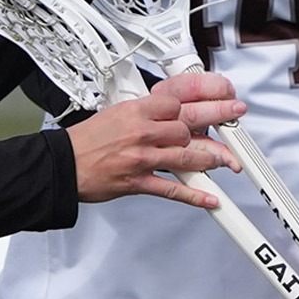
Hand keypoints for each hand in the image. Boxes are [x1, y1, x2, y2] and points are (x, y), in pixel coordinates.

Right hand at [66, 71, 244, 208]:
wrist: (63, 165)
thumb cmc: (87, 140)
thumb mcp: (116, 112)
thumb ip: (145, 112)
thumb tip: (170, 112)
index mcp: (136, 111)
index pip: (177, 103)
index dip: (199, 102)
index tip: (215, 101)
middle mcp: (142, 132)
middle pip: (189, 125)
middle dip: (217, 118)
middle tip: (235, 116)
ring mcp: (141, 158)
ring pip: (186, 156)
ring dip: (211, 159)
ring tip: (227, 160)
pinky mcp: (138, 182)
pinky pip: (171, 189)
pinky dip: (194, 195)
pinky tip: (210, 197)